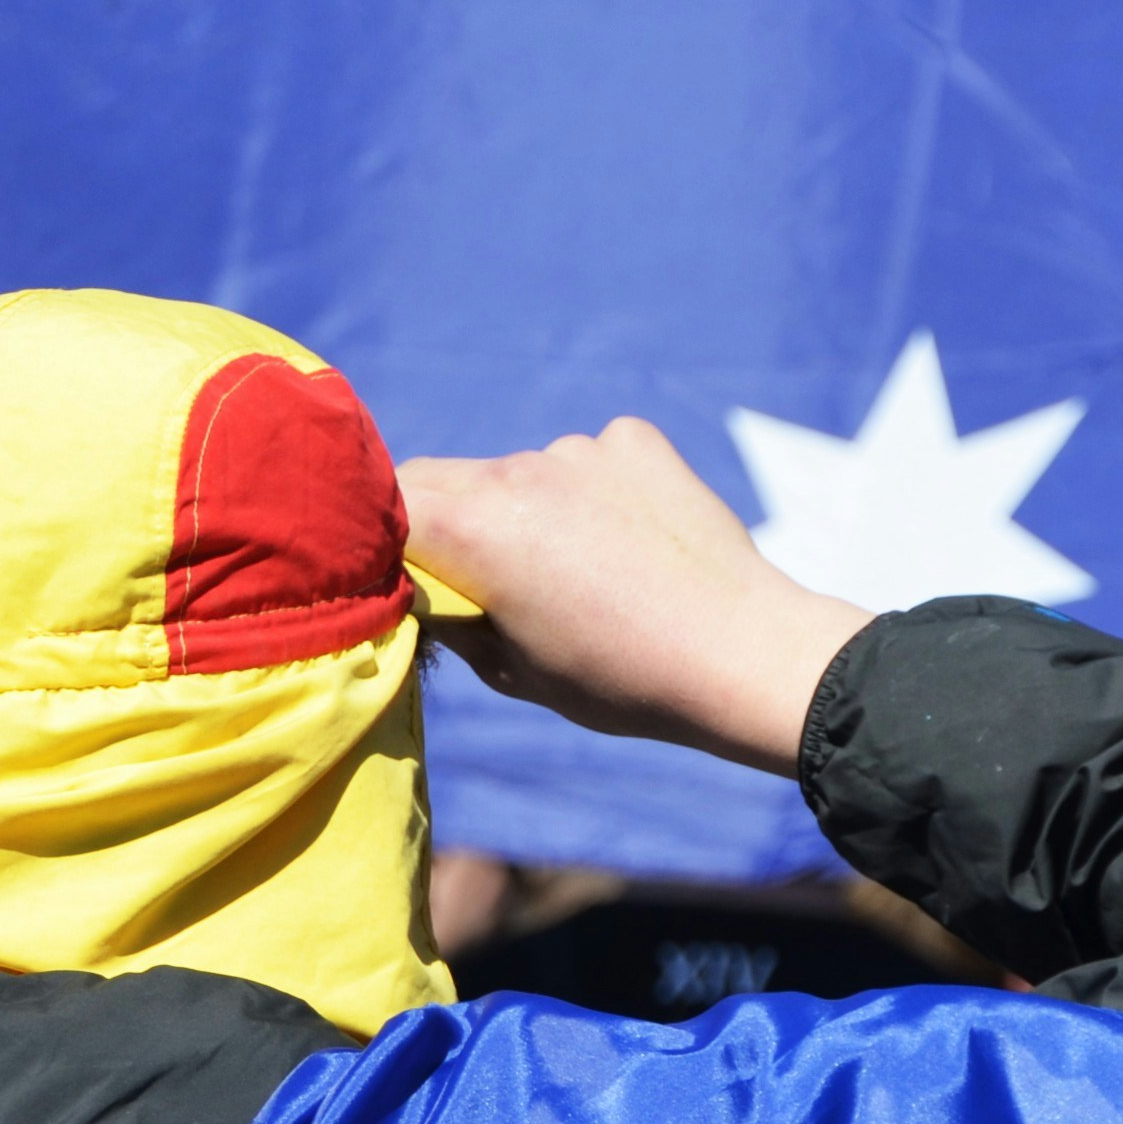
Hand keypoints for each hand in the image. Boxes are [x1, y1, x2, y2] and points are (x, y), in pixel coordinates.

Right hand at [399, 420, 868, 775]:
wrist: (742, 656)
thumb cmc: (621, 682)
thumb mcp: (512, 671)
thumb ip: (453, 617)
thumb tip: (421, 593)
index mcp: (471, 528)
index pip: (385, 504)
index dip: (381, 539)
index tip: (403, 577)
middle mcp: (516, 471)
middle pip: (445, 478)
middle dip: (447, 522)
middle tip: (483, 580)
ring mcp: (581, 449)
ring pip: (520, 471)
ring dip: (527, 508)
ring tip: (581, 572)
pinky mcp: (636, 442)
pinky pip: (590, 457)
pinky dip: (592, 490)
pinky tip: (630, 542)